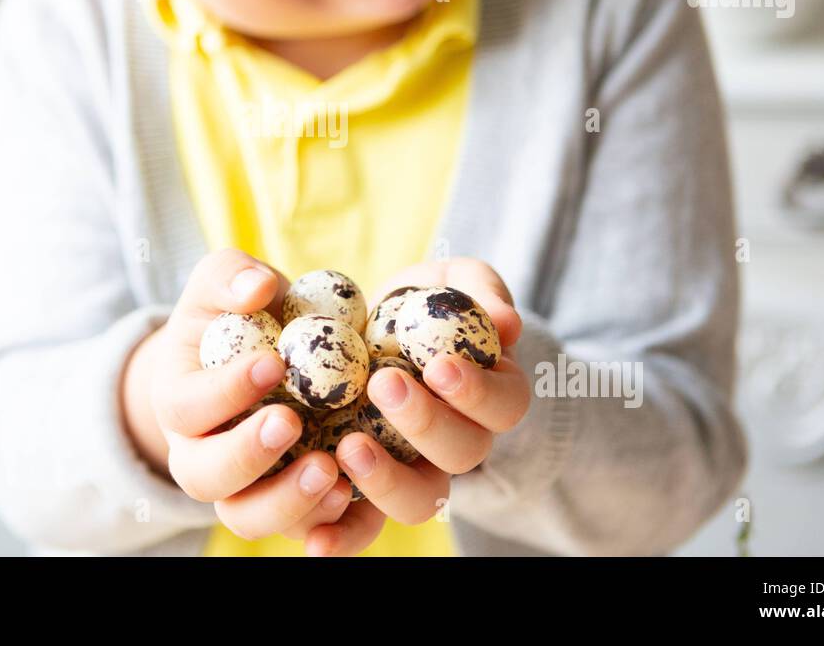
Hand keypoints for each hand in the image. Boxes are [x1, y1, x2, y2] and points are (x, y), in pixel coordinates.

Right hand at [148, 248, 372, 550]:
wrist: (256, 361)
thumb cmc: (236, 318)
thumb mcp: (223, 284)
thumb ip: (231, 277)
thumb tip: (257, 289)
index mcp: (181, 404)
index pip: (188, 407)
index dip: (225, 391)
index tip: (272, 362)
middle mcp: (202, 457)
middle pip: (206, 479)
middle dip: (247, 455)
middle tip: (291, 423)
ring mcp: (245, 489)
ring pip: (249, 518)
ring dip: (287, 502)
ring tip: (329, 469)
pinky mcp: (291, 508)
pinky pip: (302, 533)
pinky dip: (325, 528)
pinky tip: (352, 497)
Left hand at [308, 257, 530, 549]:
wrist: (379, 329)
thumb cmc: (425, 300)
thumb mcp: (454, 281)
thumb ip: (481, 289)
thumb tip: (507, 323)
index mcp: (493, 394)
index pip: (503, 405)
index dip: (477, 393)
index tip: (441, 366)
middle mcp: (462, 440)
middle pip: (463, 454)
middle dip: (425, 423)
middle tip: (384, 384)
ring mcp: (416, 468)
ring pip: (420, 499)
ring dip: (386, 480)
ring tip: (347, 447)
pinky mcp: (368, 485)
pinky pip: (364, 524)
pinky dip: (343, 537)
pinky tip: (316, 542)